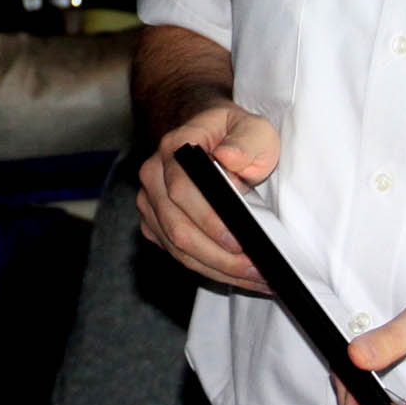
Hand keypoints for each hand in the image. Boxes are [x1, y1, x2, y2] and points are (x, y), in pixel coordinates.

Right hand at [135, 102, 280, 291]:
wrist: (210, 136)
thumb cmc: (234, 134)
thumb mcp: (253, 128)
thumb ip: (247, 141)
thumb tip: (229, 158)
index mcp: (174, 147)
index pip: (182, 188)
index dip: (209, 218)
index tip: (239, 240)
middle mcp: (153, 175)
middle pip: (177, 227)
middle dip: (218, 255)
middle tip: (255, 268)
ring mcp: (150, 202)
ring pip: (177, 247)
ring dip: (217, 268)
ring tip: (254, 276)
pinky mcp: (155, 224)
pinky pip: (178, 255)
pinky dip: (209, 269)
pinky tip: (237, 274)